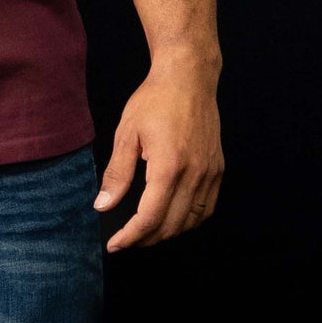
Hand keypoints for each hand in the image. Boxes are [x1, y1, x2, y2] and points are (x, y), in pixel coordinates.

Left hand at [94, 60, 222, 249]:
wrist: (189, 78)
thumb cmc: (155, 100)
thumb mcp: (126, 133)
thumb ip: (116, 173)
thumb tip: (103, 205)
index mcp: (168, 165)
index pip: (150, 217)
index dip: (131, 236)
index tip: (115, 244)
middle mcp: (194, 173)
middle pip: (171, 225)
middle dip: (146, 239)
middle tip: (126, 240)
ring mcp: (210, 172)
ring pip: (192, 221)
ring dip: (168, 233)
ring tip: (145, 233)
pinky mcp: (218, 169)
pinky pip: (207, 208)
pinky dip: (189, 221)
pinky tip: (172, 219)